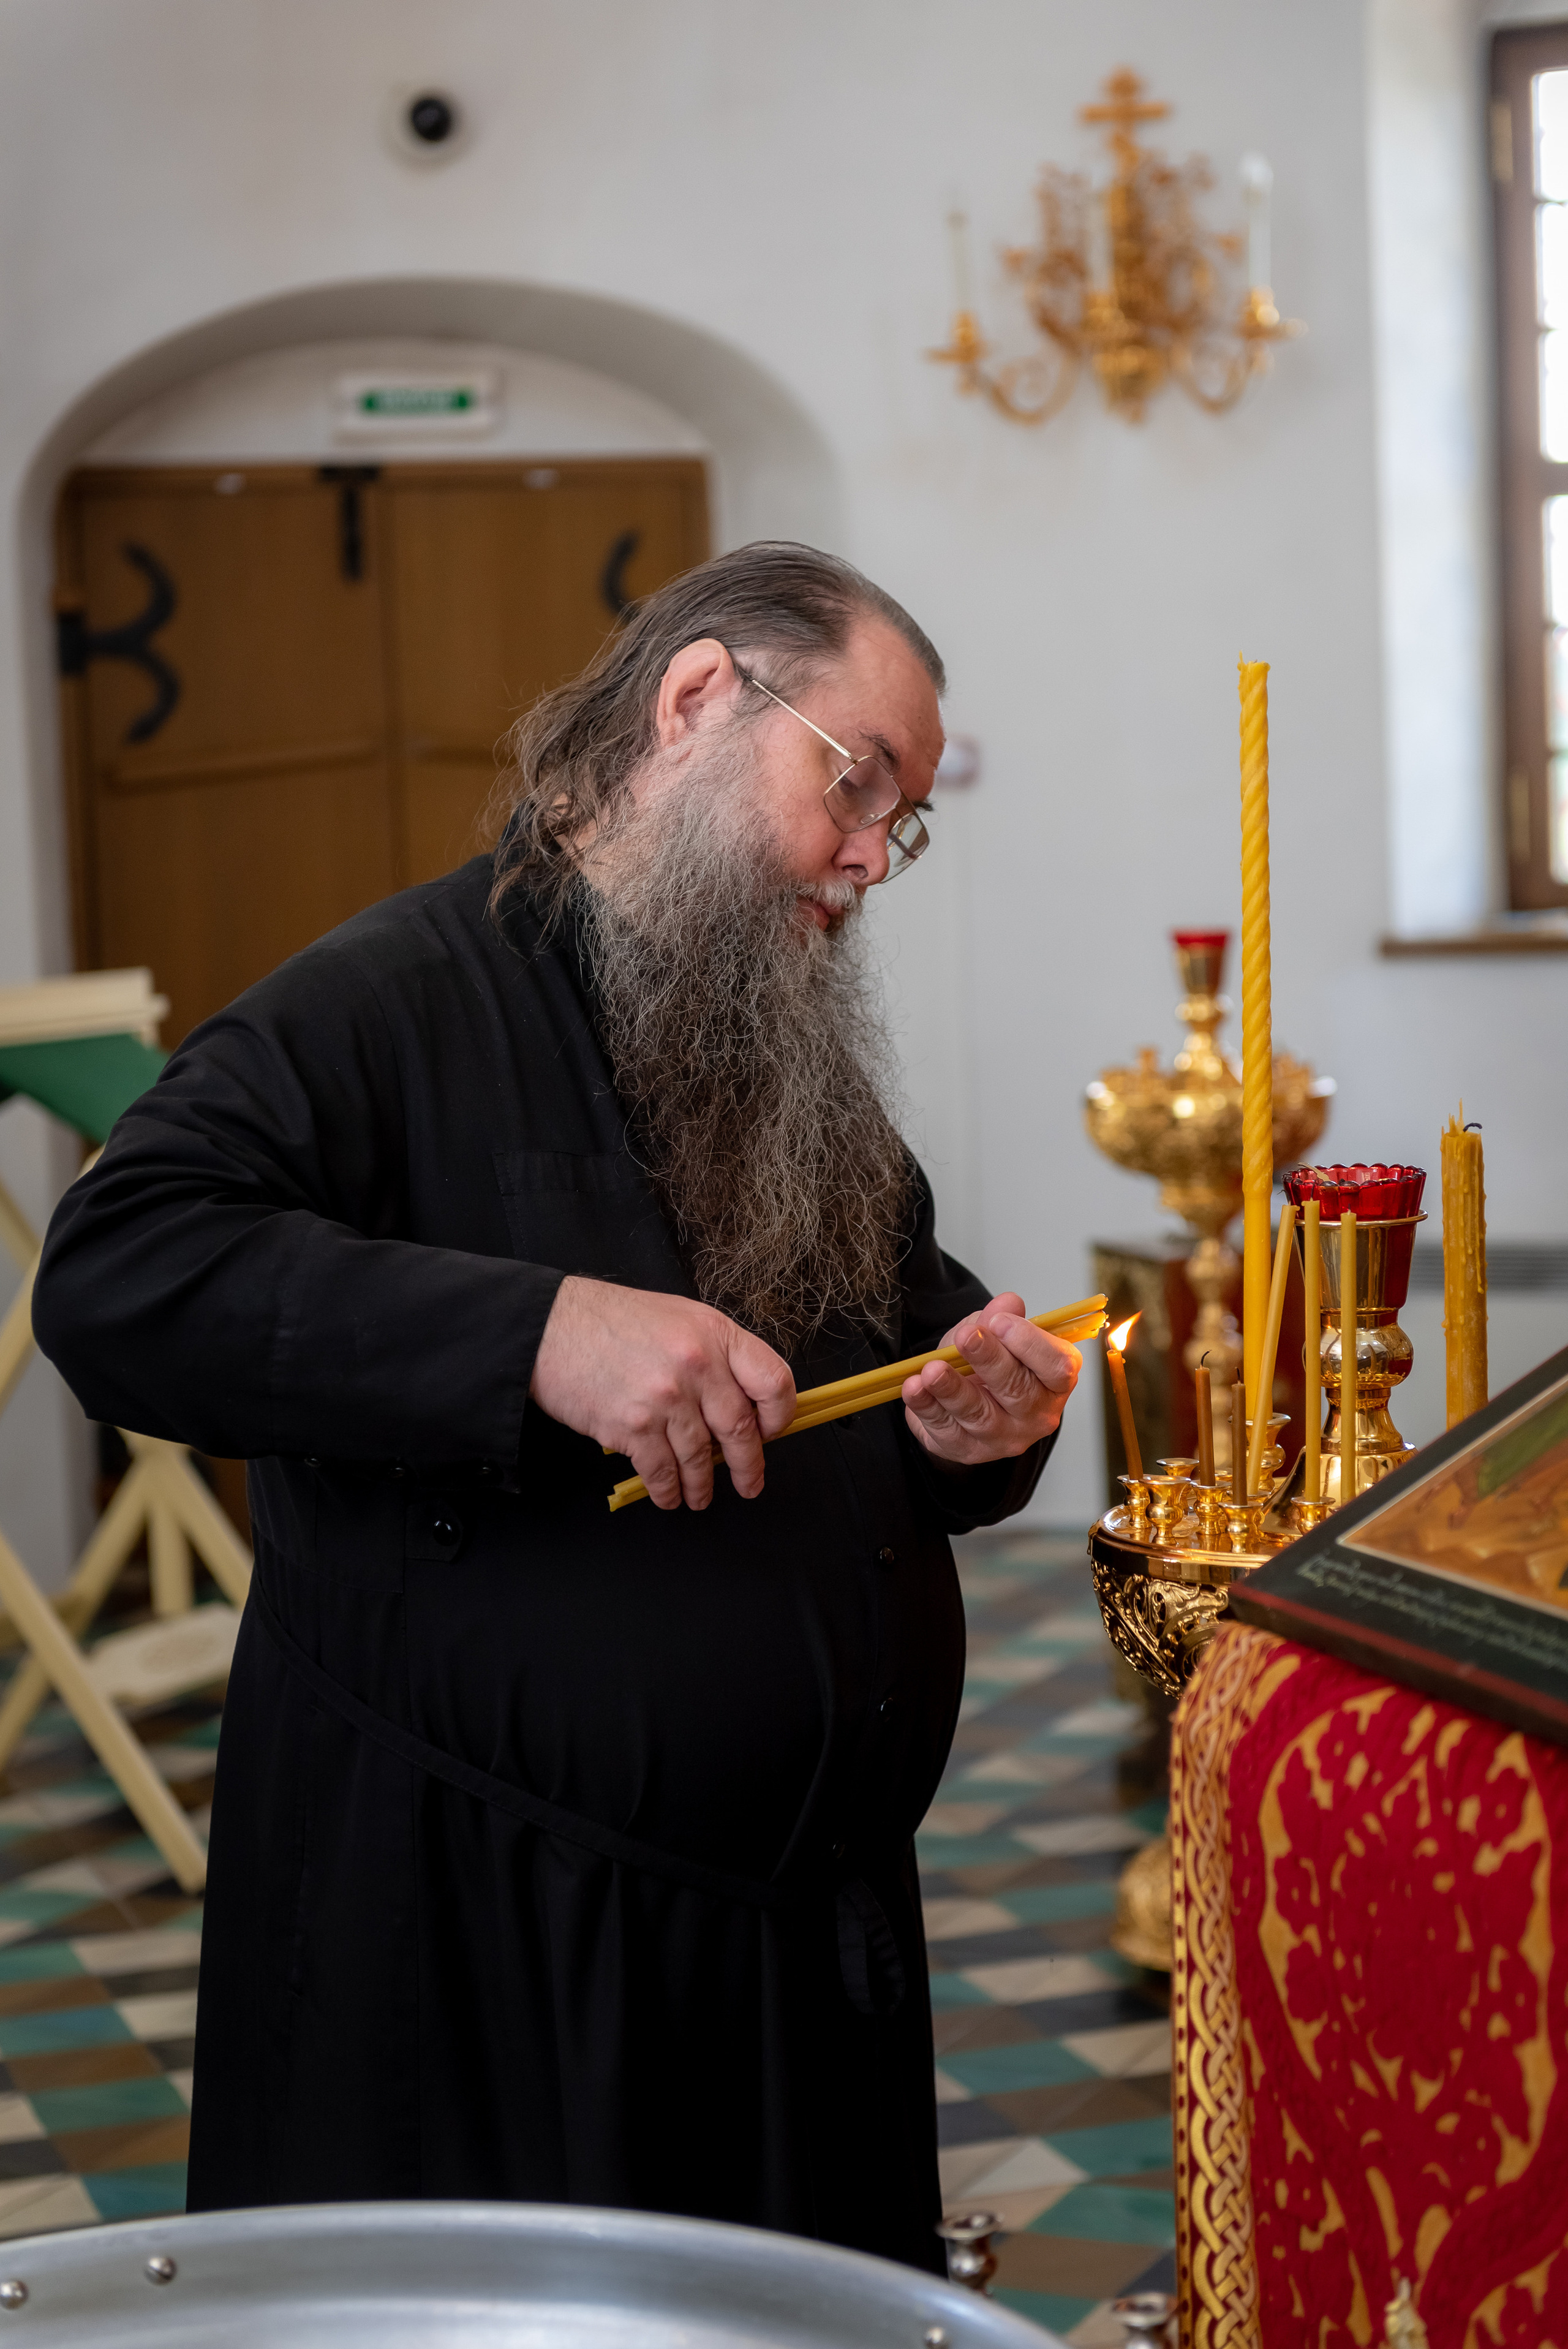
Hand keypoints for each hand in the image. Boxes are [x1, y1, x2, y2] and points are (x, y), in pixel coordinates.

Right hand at [530, 1275, 795, 1510]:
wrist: (550, 1328)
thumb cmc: (609, 1320)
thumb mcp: (678, 1318)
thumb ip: (714, 1354)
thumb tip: (737, 1398)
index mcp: (715, 1335)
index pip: (772, 1381)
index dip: (779, 1415)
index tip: (772, 1432)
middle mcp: (697, 1367)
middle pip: (741, 1430)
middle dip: (748, 1466)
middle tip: (750, 1483)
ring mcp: (665, 1399)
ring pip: (701, 1458)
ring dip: (703, 1485)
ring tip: (701, 1496)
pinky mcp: (632, 1427)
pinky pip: (663, 1471)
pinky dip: (669, 1490)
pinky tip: (670, 1495)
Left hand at [901, 1292, 1079, 1467]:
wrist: (962, 1398)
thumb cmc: (988, 1363)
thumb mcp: (993, 1332)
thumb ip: (1000, 1317)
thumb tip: (1008, 1302)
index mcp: (1055, 1381)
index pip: (1057, 1367)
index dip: (1031, 1344)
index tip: (1000, 1322)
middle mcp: (1037, 1414)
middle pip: (1019, 1391)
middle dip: (990, 1361)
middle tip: (967, 1337)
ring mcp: (1003, 1437)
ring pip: (980, 1415)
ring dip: (953, 1389)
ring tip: (932, 1369)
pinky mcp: (968, 1450)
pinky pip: (946, 1430)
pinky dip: (927, 1407)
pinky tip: (914, 1387)